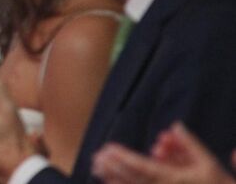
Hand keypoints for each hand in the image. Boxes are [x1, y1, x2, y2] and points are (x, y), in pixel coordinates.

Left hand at [92, 122, 235, 183]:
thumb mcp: (207, 162)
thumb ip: (189, 143)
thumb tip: (175, 125)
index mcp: (173, 178)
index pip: (142, 167)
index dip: (124, 158)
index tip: (108, 149)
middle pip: (132, 179)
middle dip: (113, 168)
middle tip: (96, 157)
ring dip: (113, 178)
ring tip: (96, 168)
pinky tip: (108, 182)